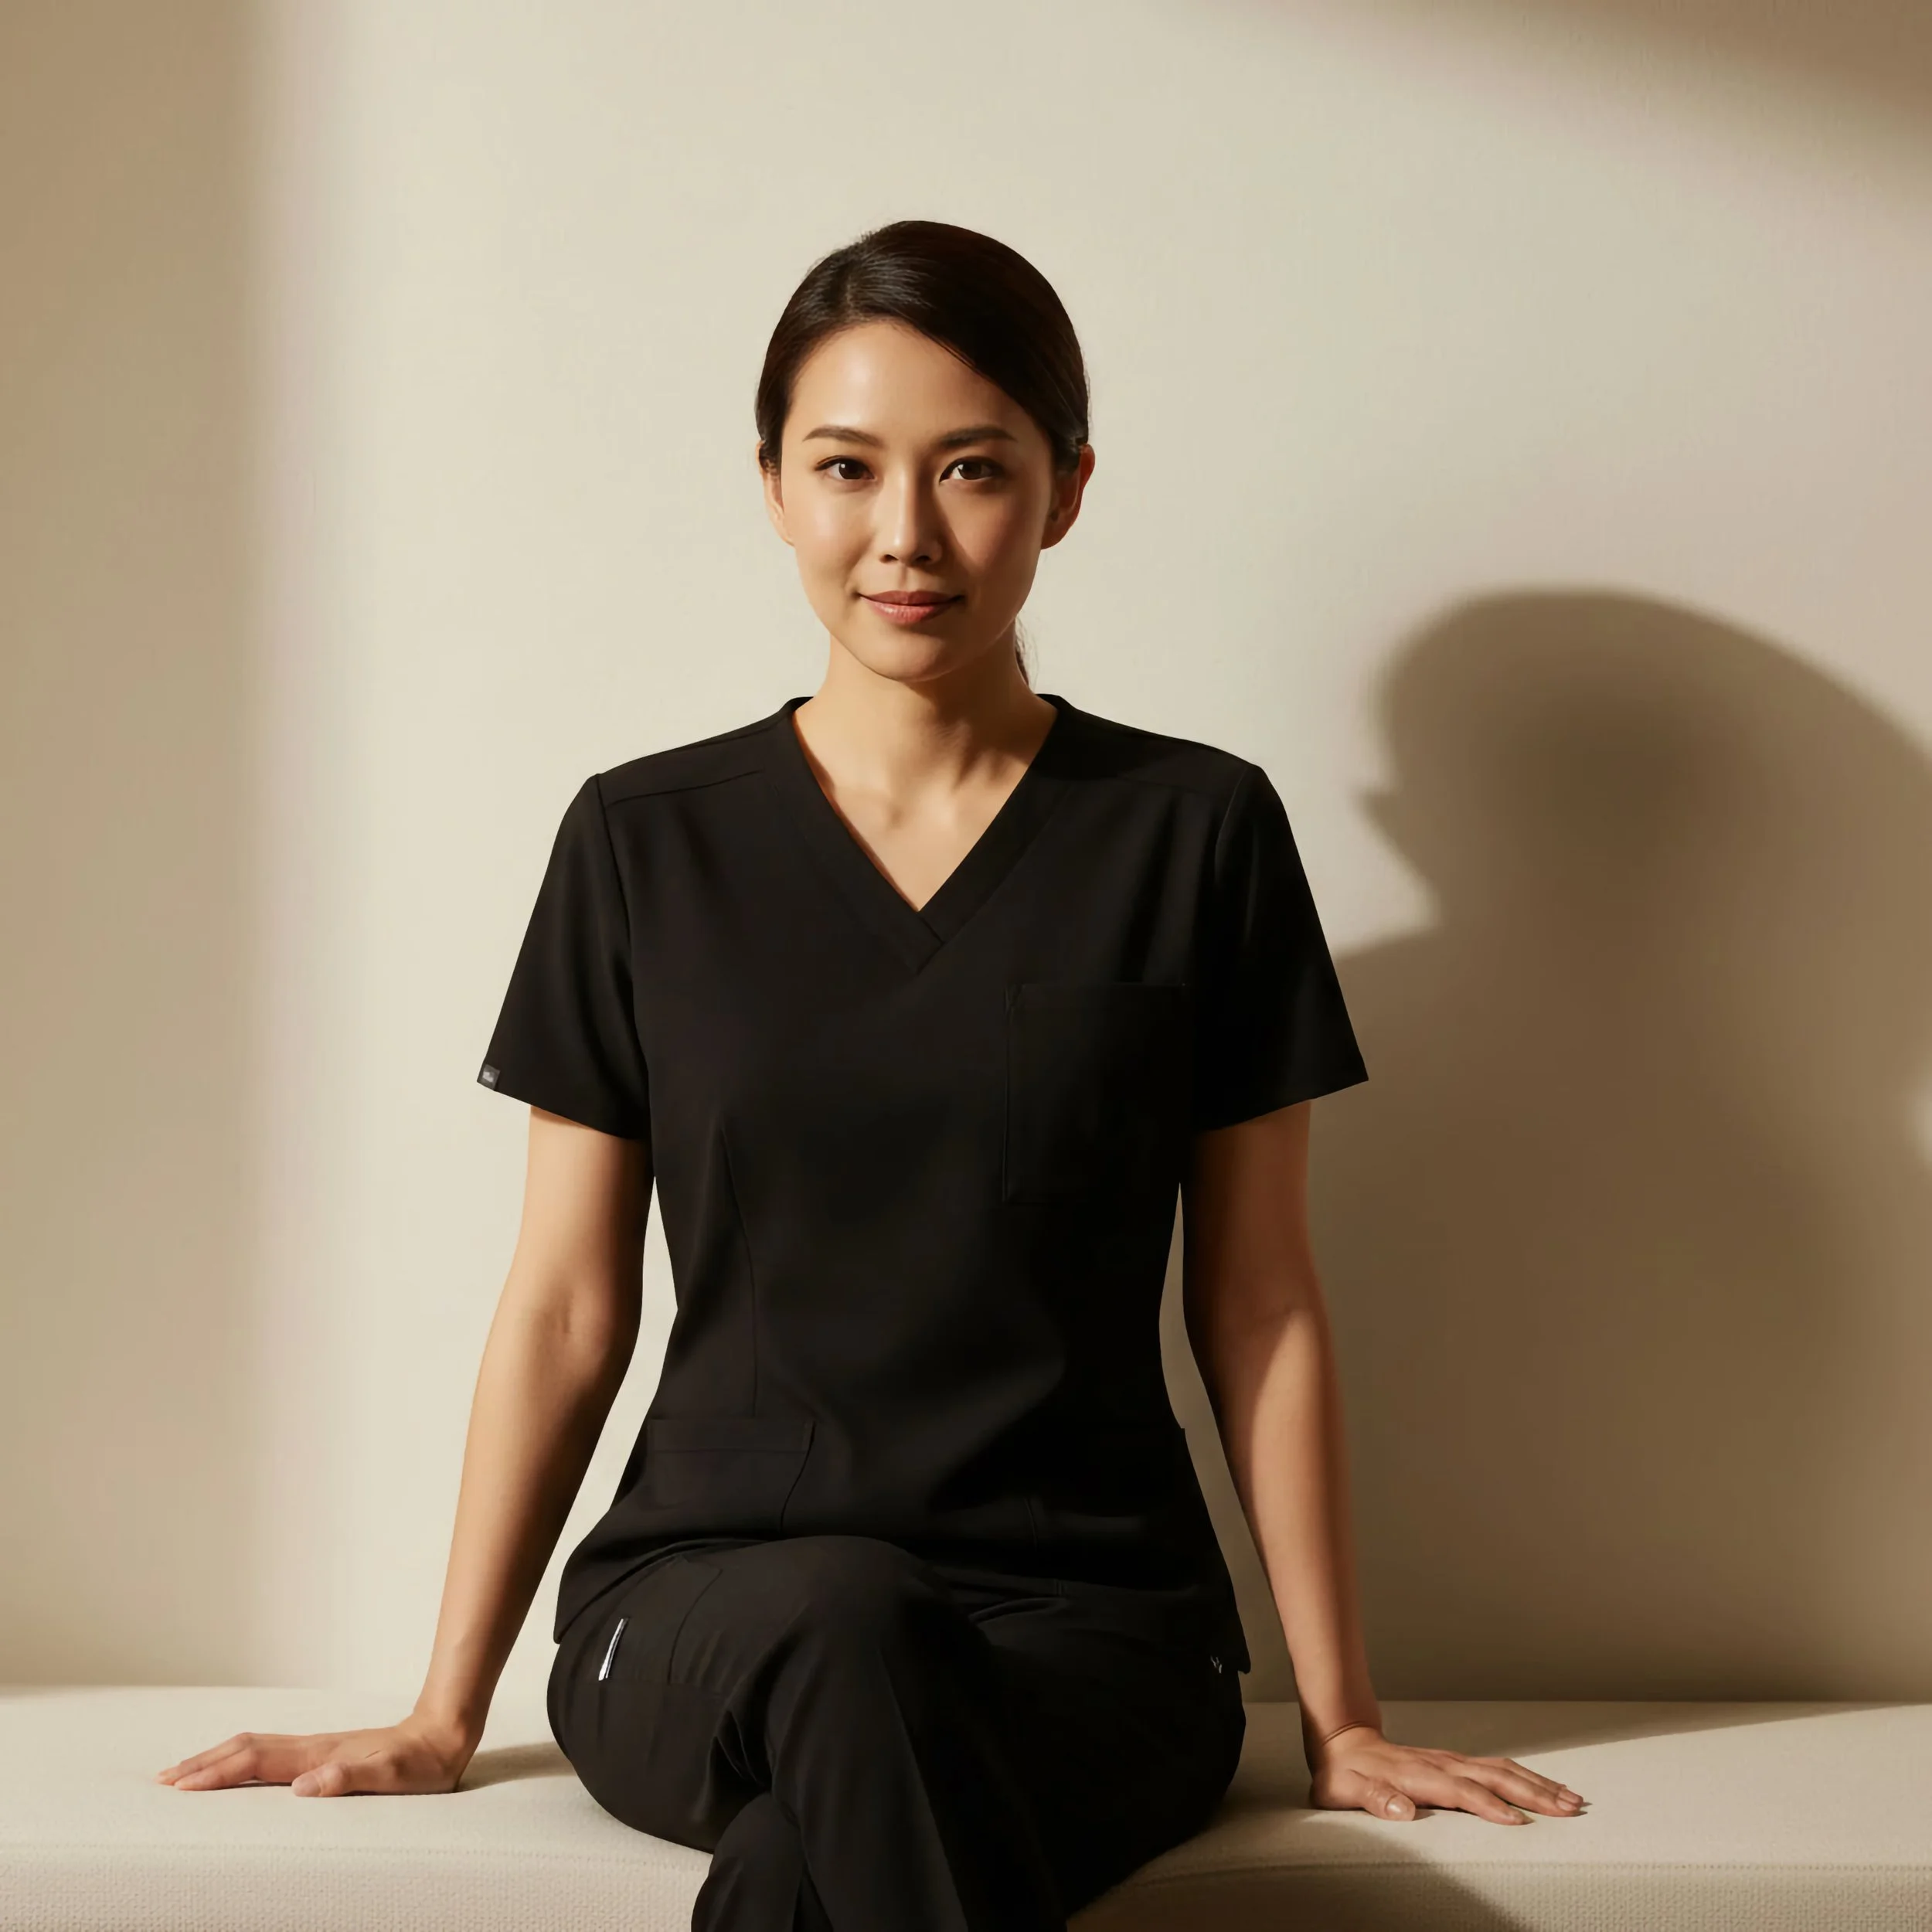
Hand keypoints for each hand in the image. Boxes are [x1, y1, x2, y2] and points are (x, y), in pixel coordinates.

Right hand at [154, 1712, 478, 1796]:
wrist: (443, 1734)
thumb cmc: (420, 1764)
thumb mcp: (393, 1778)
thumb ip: (352, 1779)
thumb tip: (304, 1786)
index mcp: (319, 1755)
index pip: (256, 1763)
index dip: (217, 1774)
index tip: (180, 1787)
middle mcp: (310, 1747)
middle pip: (244, 1749)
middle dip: (201, 1765)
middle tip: (159, 1782)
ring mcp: (315, 1747)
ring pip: (253, 1747)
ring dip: (214, 1759)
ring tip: (180, 1775)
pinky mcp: (322, 1753)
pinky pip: (268, 1753)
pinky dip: (238, 1759)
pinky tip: (231, 1769)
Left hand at [1308, 1723, 1584, 1824]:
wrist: (1344, 1742)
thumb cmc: (1344, 1774)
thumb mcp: (1346, 1790)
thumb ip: (1375, 1800)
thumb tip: (1404, 1811)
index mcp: (1418, 1775)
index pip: (1461, 1792)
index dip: (1488, 1806)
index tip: (1519, 1822)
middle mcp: (1441, 1764)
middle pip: (1494, 1776)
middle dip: (1533, 1793)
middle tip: (1569, 1809)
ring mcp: (1451, 1761)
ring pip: (1501, 1769)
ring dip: (1537, 1784)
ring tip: (1571, 1799)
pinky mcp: (1456, 1763)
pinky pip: (1497, 1769)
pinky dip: (1525, 1777)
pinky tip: (1544, 1788)